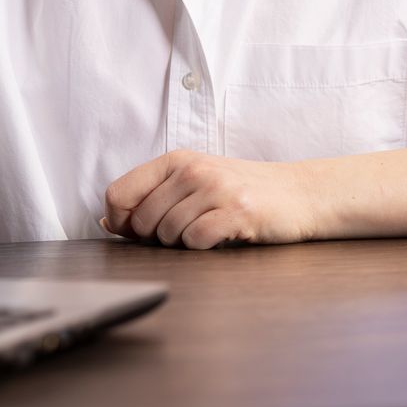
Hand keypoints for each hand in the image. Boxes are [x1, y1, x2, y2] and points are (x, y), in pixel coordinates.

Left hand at [102, 150, 320, 248]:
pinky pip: (195, 240)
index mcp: (177, 160)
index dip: (120, 221)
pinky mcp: (236, 212)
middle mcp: (193, 170)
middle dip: (156, 237)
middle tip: (186, 230)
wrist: (298, 194)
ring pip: (167, 233)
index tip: (137, 231)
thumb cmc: (242, 191)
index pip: (118, 193)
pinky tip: (221, 236)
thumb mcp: (195, 183)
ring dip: (183, 243)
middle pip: (141, 220)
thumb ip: (152, 198)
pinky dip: (203, 247)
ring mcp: (216, 189)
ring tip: (207, 230)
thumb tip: (108, 222)